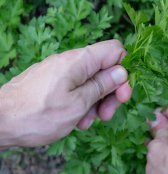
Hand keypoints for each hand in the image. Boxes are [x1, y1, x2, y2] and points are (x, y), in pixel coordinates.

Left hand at [0, 39, 131, 147]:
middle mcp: (70, 61)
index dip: (124, 70)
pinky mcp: (52, 82)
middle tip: (107, 115)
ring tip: (86, 122)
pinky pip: (75, 88)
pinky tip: (75, 120)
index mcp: (79, 61)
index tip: (122, 94)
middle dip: (111, 92)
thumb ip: (102, 86)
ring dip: (95, 102)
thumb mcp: (78, 104)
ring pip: (90, 81)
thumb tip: (121, 72)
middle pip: (105, 69)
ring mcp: (60, 72)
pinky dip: (81, 103)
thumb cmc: (37, 115)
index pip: (115, 50)